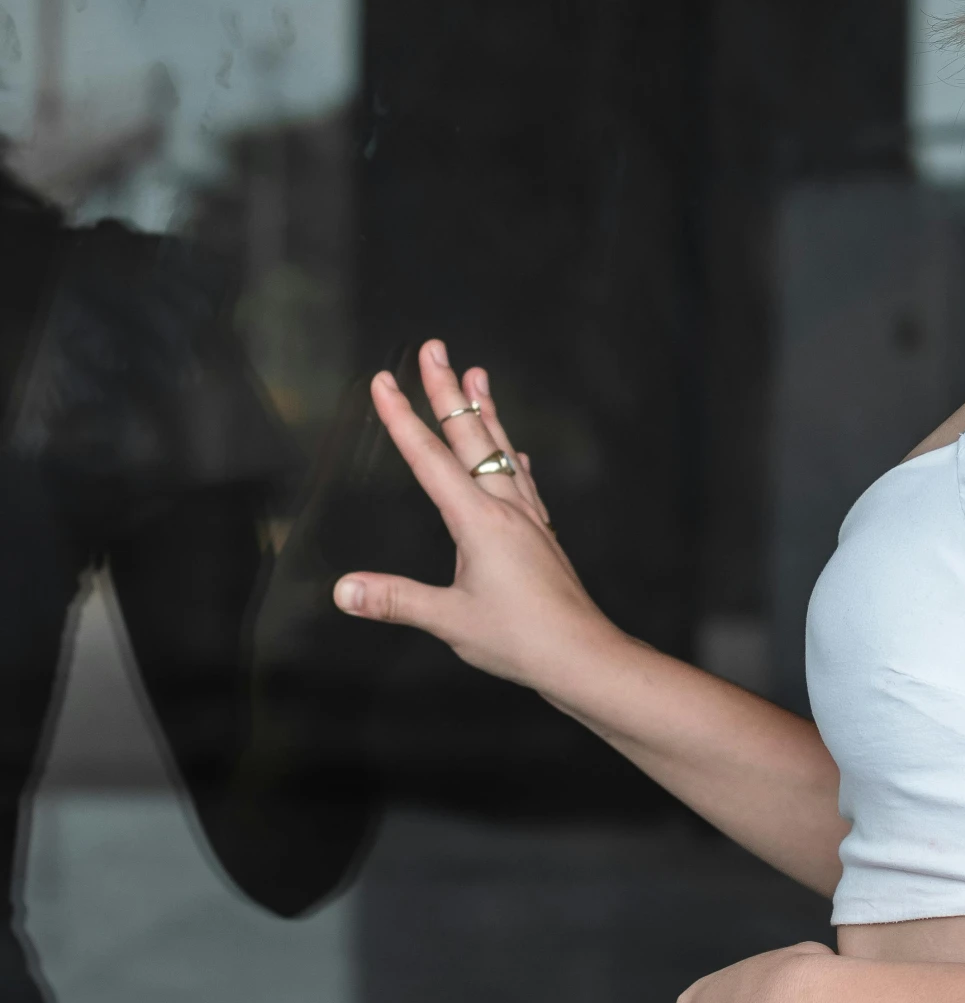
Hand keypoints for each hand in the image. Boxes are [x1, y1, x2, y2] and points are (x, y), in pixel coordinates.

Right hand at [332, 341, 617, 699]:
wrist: (583, 655)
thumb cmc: (520, 639)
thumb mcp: (449, 620)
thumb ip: (395, 601)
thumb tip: (343, 590)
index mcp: (479, 521)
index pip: (430, 459)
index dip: (402, 419)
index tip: (383, 381)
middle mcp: (506, 508)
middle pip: (470, 437)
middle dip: (447, 390)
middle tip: (435, 347)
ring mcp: (528, 519)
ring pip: (502, 451)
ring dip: (485, 411)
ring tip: (478, 375)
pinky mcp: (541, 536)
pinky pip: (523, 482)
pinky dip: (511, 457)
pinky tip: (515, 453)